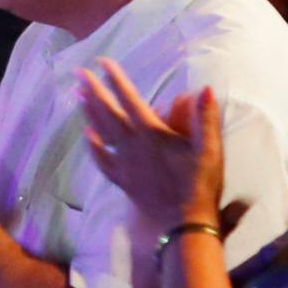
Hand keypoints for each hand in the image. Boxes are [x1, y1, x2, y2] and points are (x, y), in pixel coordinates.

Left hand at [80, 61, 224, 227]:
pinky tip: (87, 137)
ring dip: (89, 112)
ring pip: (101, 133)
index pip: (131, 99)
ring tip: (77, 96)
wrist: (184, 226)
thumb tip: (206, 88)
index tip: (102, 62)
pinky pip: (103, 161)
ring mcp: (125, 164)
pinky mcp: (123, 181)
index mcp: (152, 134)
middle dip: (93, 90)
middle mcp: (133, 145)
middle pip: (108, 113)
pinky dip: (93, 147)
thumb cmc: (200, 186)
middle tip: (78, 74)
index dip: (116, 79)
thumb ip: (206, 118)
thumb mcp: (210, 151)